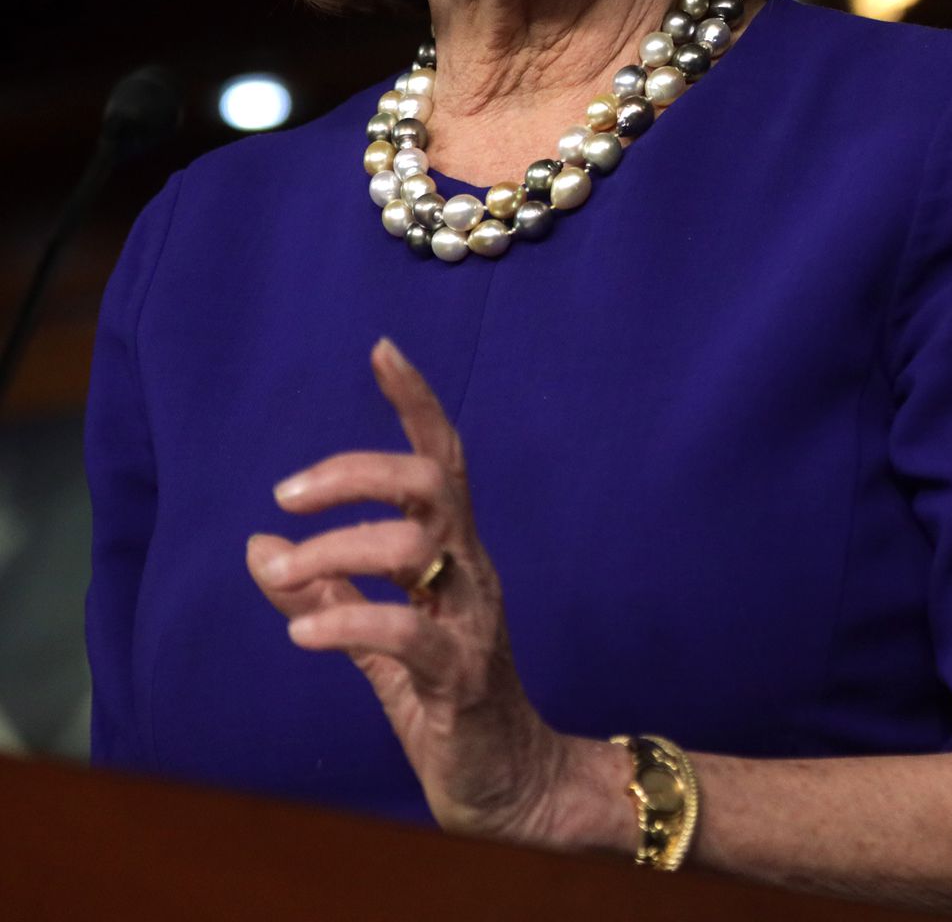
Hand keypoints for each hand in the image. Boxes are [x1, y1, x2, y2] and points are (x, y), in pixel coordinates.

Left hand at [245, 336, 574, 844]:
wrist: (510, 786)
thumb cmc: (446, 704)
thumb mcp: (377, 642)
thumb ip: (324, 591)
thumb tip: (257, 544)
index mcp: (454, 556)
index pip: (441, 460)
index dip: (415, 403)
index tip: (381, 349)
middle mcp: (472, 572)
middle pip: (429, 484)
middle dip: (354, 472)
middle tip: (286, 497)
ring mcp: (472, 621)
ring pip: (413, 548)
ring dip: (333, 551)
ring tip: (283, 574)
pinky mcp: (462, 676)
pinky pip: (405, 633)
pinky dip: (345, 621)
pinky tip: (302, 633)